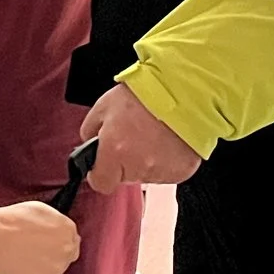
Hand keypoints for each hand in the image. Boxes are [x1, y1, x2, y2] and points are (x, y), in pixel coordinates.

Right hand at [0, 202, 80, 273]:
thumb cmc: (8, 222)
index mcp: (68, 229)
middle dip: (51, 256)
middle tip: (33, 253)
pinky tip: (21, 271)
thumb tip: (56, 229)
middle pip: (64, 258)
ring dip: (42, 270)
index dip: (57, 244)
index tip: (49, 246)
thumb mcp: (39, 209)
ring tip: (24, 260)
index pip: (72, 241)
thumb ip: (55, 222)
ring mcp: (56, 270)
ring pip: (53, 273)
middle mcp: (66, 250)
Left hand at [78, 84, 203, 194]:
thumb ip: (90, 131)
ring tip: (153, 135)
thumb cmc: (145, 94)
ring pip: (146, 175)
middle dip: (124, 162)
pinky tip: (167, 141)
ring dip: (146, 161)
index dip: (100, 173)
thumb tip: (91, 147)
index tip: (103, 165)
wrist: (183, 90)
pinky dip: (166, 161)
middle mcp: (138, 166)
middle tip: (133, 137)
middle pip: (124, 177)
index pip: (101, 183)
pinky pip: (167, 173)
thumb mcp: (104, 106)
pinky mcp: (181, 171)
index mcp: (115, 151)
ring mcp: (161, 171)